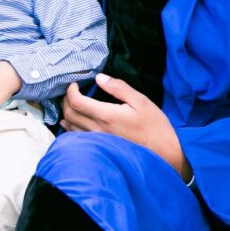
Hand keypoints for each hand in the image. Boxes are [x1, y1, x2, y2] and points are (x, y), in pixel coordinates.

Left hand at [61, 74, 190, 180]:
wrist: (163, 152)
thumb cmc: (154, 126)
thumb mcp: (140, 101)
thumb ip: (118, 88)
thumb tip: (99, 78)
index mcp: (106, 116)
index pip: (76, 102)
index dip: (70, 91)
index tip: (74, 83)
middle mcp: (97, 130)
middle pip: (70, 114)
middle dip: (66, 100)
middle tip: (71, 91)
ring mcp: (97, 142)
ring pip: (70, 127)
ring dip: (67, 113)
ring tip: (70, 103)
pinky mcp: (100, 148)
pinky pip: (77, 138)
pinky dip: (70, 128)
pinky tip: (73, 123)